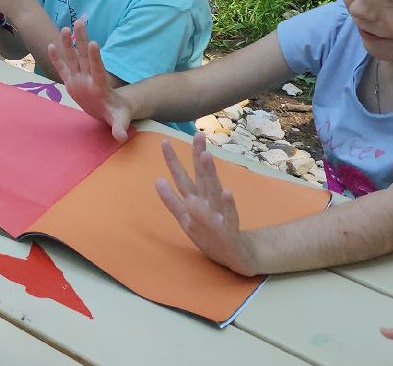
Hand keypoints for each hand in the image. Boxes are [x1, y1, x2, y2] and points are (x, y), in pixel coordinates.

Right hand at [46, 20, 135, 140]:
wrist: (112, 110)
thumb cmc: (118, 114)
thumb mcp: (120, 120)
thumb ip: (119, 127)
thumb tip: (121, 137)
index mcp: (101, 86)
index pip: (98, 70)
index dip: (95, 57)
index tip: (94, 43)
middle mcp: (89, 78)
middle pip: (84, 56)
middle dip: (82, 40)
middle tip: (80, 22)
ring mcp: (80, 79)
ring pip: (74, 58)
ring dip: (70, 43)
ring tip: (66, 27)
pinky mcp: (72, 82)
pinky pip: (63, 68)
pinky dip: (57, 58)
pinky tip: (51, 46)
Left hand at [157, 135, 260, 275]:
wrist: (235, 256)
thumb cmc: (209, 234)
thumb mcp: (185, 218)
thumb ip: (172, 200)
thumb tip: (157, 180)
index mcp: (195, 200)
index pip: (182, 177)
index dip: (173, 161)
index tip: (164, 141)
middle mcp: (207, 203)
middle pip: (202, 177)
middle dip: (198, 157)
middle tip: (198, 135)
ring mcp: (219, 214)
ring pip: (213, 191)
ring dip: (210, 174)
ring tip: (206, 156)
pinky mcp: (230, 229)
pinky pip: (229, 215)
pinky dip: (227, 204)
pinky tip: (226, 192)